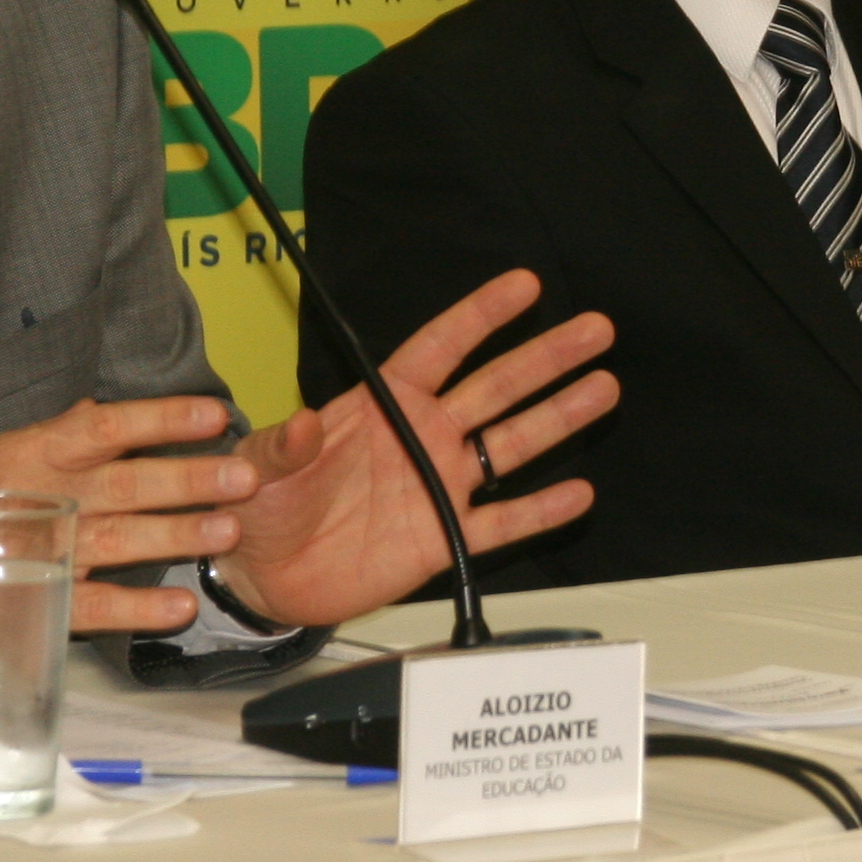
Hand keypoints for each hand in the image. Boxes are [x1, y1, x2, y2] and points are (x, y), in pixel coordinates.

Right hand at [0, 393, 256, 673]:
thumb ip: (42, 439)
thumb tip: (95, 412)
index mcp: (28, 457)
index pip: (104, 427)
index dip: (160, 420)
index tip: (211, 416)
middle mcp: (42, 500)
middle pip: (127, 484)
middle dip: (189, 480)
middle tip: (242, 477)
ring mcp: (40, 554)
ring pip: (122, 540)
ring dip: (178, 536)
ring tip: (227, 532)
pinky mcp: (34, 603)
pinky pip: (95, 606)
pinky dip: (138, 608)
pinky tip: (178, 607)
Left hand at [215, 269, 613, 625]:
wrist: (262, 575)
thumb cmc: (259, 506)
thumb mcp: (259, 466)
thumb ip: (285, 444)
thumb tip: (307, 423)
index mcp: (382, 404)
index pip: (442, 348)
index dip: (482, 316)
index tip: (525, 286)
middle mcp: (421, 436)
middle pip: (496, 387)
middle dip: (546, 357)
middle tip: (594, 330)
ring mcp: (437, 485)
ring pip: (511, 445)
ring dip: (558, 417)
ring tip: (602, 389)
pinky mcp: (442, 538)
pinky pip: (500, 523)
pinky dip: (539, 510)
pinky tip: (577, 492)